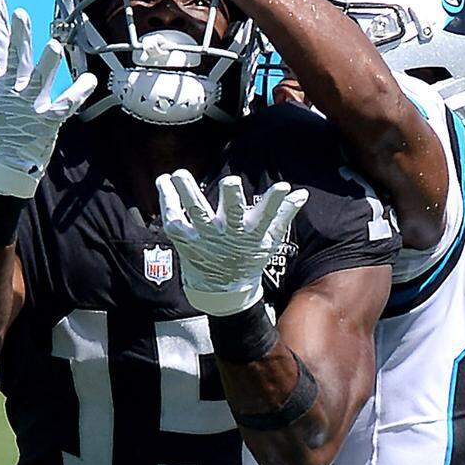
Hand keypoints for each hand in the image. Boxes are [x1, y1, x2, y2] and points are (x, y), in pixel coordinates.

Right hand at [0, 0, 95, 198]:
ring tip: (53, 45)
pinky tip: (89, 80)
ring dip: (45, 63)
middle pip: (17, 58)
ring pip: (39, 79)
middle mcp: (14, 90)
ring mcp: (30, 105)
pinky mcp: (46, 122)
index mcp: (0, 81)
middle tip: (21, 14)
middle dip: (19, 36)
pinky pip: (64, 106)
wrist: (1, 164)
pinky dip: (77, 94)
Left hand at [156, 171, 308, 315]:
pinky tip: (164, 182)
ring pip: (197, 213)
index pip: (267, 215)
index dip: (275, 202)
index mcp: (251, 233)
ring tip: (179, 174)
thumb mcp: (269, 239)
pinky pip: (173, 219)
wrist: (223, 290)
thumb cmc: (248, 257)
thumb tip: (301, 192)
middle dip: (232, 198)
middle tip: (231, 182)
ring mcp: (205, 238)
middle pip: (231, 214)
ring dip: (187, 192)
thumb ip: (283, 213)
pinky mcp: (186, 241)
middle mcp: (228, 234)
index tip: (283, 187)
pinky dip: (167, 201)